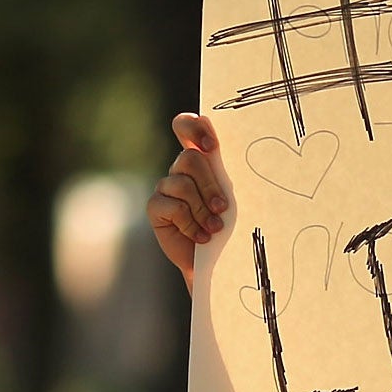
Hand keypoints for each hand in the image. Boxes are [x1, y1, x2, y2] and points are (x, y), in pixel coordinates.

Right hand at [148, 113, 227, 293]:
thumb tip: (236, 158)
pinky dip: (190, 224)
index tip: (211, 146)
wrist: (218, 265)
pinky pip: (171, 206)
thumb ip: (229, 177)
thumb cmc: (233, 229)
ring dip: (202, 209)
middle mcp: (181, 169)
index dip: (193, 129)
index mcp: (201, 159)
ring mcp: (166, 187)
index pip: (186, 126)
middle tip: (222, 208)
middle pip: (189, 158)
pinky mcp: (156, 207)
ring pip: (181, 183)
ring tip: (215, 229)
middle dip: (209, 184)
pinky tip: (201, 237)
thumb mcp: (236, 201)